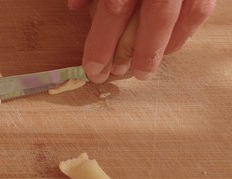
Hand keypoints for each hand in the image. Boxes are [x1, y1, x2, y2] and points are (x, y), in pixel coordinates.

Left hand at [68, 0, 215, 82]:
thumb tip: (73, 8)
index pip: (112, 13)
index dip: (100, 46)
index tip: (92, 70)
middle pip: (145, 23)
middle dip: (128, 56)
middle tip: (118, 75)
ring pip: (174, 21)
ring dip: (158, 52)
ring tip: (143, 71)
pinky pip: (199, 11)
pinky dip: (184, 34)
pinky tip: (169, 49)